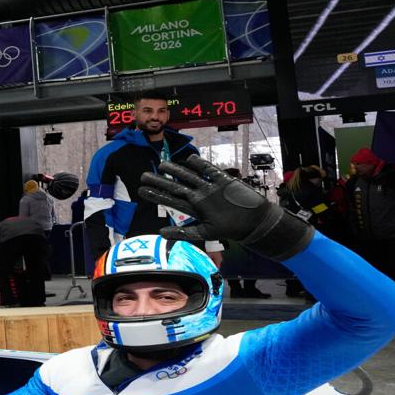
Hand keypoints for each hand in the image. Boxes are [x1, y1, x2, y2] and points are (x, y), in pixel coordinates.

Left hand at [138, 154, 314, 260]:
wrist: (252, 221)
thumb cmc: (230, 229)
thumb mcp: (205, 233)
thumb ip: (184, 233)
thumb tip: (161, 234)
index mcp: (194, 209)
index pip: (171, 200)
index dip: (156, 194)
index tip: (142, 190)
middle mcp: (199, 197)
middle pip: (176, 187)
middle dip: (160, 181)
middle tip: (143, 175)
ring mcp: (210, 188)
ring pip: (189, 176)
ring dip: (176, 170)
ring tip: (162, 165)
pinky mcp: (222, 180)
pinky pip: (209, 170)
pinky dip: (201, 165)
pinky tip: (191, 159)